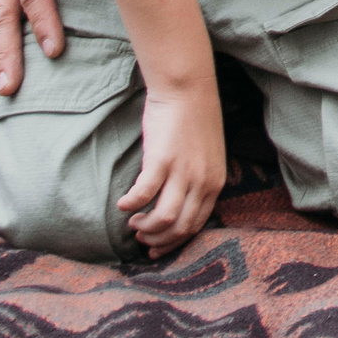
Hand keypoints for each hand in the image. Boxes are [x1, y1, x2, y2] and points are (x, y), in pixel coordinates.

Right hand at [117, 80, 225, 258]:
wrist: (188, 89)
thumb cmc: (193, 121)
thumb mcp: (207, 156)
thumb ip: (198, 180)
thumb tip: (180, 204)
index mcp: (215, 183)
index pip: (195, 226)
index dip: (173, 242)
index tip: (156, 248)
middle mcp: (202, 181)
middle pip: (179, 228)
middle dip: (157, 240)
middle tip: (140, 236)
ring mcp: (183, 172)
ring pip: (163, 219)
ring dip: (145, 227)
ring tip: (133, 222)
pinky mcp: (162, 159)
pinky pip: (143, 194)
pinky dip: (131, 205)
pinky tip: (123, 204)